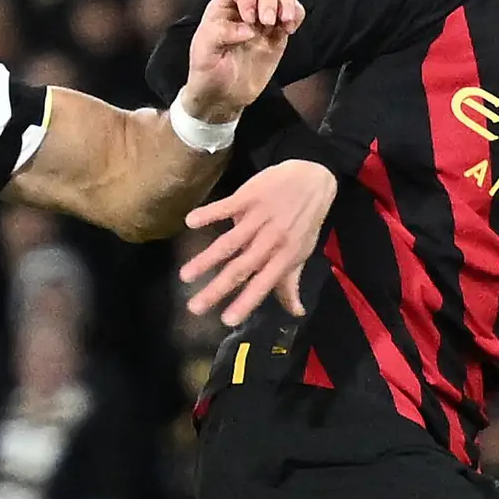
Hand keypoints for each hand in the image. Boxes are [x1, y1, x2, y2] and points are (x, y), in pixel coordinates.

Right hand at [179, 156, 337, 327]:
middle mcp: (271, 241)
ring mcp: (259, 218)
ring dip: (206, 260)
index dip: (245, 302)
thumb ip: (291, 282)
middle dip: (217, 289)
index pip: (263, 285)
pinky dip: (209, 213)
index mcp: (284, 257)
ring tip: (185, 276)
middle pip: (240, 269)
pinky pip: (227, 206)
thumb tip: (295, 312)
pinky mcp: (249, 196)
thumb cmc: (306, 219)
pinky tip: (190, 222)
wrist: (314, 178)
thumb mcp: (302, 252)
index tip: (226, 320)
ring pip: (229, 242)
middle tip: (194, 307)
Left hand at [180, 0, 301, 119]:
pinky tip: (291, 28)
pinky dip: (297, 14)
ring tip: (286, 21)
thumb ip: (219, 34)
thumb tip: (248, 28)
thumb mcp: (203, 53)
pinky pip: (292, 13)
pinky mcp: (277, 33)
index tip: (249, 18)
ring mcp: (261, 20)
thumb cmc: (208, 73)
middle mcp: (242, 9)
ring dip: (286, 2)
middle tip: (268, 22)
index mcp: (221, 9)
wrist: (223, 96)